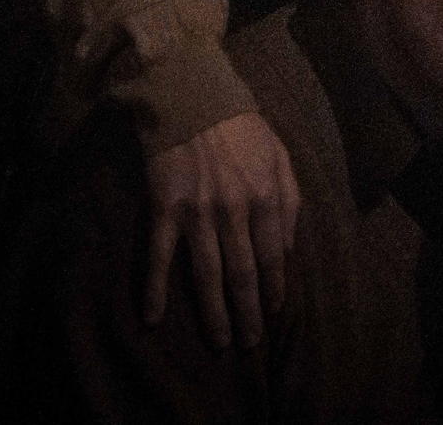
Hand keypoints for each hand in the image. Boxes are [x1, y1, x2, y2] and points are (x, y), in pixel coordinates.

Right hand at [144, 110, 301, 347]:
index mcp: (266, 197)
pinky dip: (155, 289)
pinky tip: (153, 318)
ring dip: (213, 312)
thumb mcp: (281, 157)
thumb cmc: (242, 130)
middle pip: (243, 273)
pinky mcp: (164, 209)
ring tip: (219, 342)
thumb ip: (290, 201)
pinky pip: (160, 256)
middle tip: (249, 342)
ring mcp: (197, 212)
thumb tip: (289, 247)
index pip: (274, 256)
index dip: (275, 289)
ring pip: (207, 274)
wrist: (193, 100)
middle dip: (248, 312)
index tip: (275, 313)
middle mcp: (234, 210)